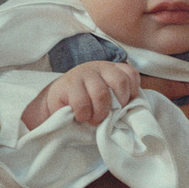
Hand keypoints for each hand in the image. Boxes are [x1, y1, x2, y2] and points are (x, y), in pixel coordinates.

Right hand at [23, 60, 143, 128]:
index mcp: (111, 69)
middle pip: (119, 82)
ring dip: (100, 113)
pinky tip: (81, 117)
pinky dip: (84, 115)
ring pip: (101, 93)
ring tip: (93, 120)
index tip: (124, 107)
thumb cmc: (86, 102)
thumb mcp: (105, 97)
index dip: (132, 93)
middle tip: (109, 117)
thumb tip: (129, 114)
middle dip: (117, 105)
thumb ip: (117, 100)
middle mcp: (98, 67)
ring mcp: (82, 73)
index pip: (130, 74)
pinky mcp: (67, 84)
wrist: (56, 101)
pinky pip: (82, 103)